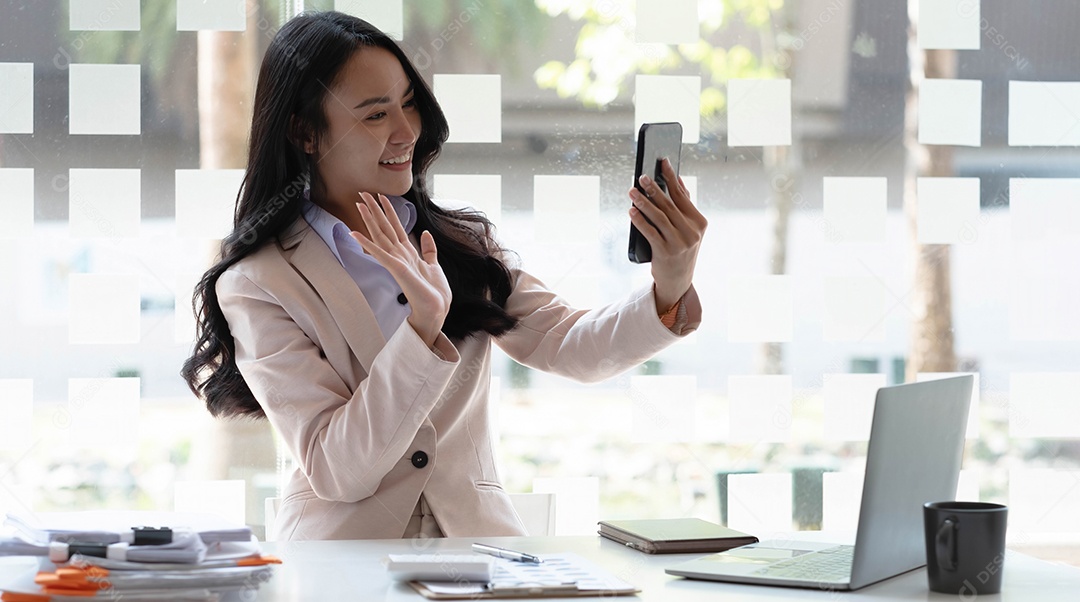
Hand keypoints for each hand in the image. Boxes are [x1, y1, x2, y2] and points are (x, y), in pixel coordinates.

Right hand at [349, 192, 451, 346]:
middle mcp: (399, 255)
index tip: (381, 196)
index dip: (389, 211)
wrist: (436, 309)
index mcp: (408, 253)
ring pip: (380, 235)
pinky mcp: (395, 268)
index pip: (396, 227)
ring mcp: (395, 261)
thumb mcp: (433, 265)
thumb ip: (428, 249)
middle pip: (384, 227)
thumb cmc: (433, 292)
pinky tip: (355, 232)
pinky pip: (379, 253)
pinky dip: (367, 243)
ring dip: (369, 219)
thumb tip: (425, 233)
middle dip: (375, 209)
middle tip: (363, 193)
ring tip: (359, 203)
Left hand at [628, 157, 707, 311]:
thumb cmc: (680, 250)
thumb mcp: (687, 229)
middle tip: (642, 176)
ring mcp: (680, 243)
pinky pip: (650, 232)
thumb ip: (684, 206)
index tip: (662, 162)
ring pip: (659, 217)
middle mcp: (692, 232)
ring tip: (632, 192)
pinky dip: (640, 221)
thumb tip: (677, 180)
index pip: (683, 196)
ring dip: (643, 203)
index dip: (671, 178)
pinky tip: (631, 211)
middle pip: (670, 205)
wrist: (677, 281)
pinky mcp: (666, 252)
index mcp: (699, 223)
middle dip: (654, 189)